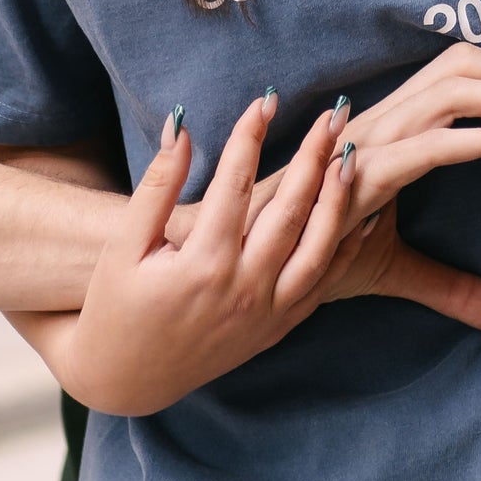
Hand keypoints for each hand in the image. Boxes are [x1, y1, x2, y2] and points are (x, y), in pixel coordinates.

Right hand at [21, 92, 360, 414]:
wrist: (125, 381)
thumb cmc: (114, 306)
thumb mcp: (124, 246)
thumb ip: (158, 186)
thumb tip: (181, 126)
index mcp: (201, 265)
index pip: (236, 185)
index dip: (251, 136)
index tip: (266, 99)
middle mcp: (243, 289)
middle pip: (290, 209)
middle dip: (314, 155)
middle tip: (333, 111)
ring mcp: (266, 313)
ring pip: (318, 246)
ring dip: (339, 196)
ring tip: (350, 150)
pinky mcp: (278, 328)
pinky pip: (324, 283)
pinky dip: (347, 246)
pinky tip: (365, 211)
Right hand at [320, 42, 480, 332]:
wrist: (250, 264)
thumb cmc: (308, 250)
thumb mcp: (393, 266)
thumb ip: (448, 284)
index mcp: (390, 124)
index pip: (458, 69)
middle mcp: (382, 117)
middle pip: (462, 61)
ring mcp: (372, 137)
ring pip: (454, 88)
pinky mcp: (366, 170)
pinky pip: (436, 141)